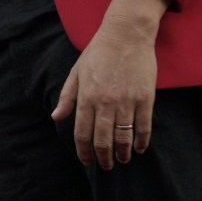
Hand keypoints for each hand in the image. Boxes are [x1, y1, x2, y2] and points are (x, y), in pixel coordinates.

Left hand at [53, 0, 166, 168]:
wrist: (126, 34)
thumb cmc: (98, 51)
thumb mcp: (76, 72)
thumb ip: (67, 97)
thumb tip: (56, 117)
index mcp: (86, 97)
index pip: (82, 133)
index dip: (84, 152)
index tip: (87, 161)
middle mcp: (105, 103)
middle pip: (103, 140)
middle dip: (103, 158)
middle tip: (105, 166)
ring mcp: (126, 101)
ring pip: (124, 138)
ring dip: (122, 154)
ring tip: (121, 161)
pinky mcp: (145, 98)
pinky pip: (143, 127)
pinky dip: (141, 142)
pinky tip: (139, 149)